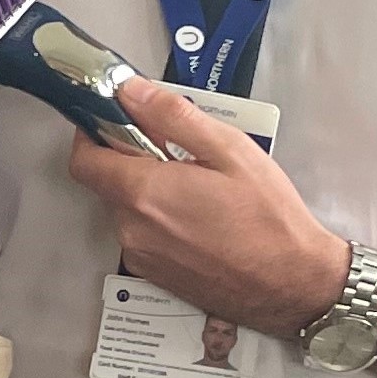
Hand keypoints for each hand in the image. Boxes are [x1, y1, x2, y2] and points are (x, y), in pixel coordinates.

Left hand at [67, 79, 353, 337]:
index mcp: (144, 193)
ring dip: (150, 192)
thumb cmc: (268, 217)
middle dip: (133, 161)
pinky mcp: (155, 276)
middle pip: (108, 182)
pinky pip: (143, 235)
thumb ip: (172, 116)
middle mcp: (132, 229)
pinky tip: (201, 218)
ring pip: (127, 209)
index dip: (93, 134)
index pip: (84, 159)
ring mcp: (141, 257)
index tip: (117, 120)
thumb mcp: (229, 150)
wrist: (292, 285)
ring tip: (200, 189)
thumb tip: (131, 92)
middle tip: (180, 154)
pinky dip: (160, 220)